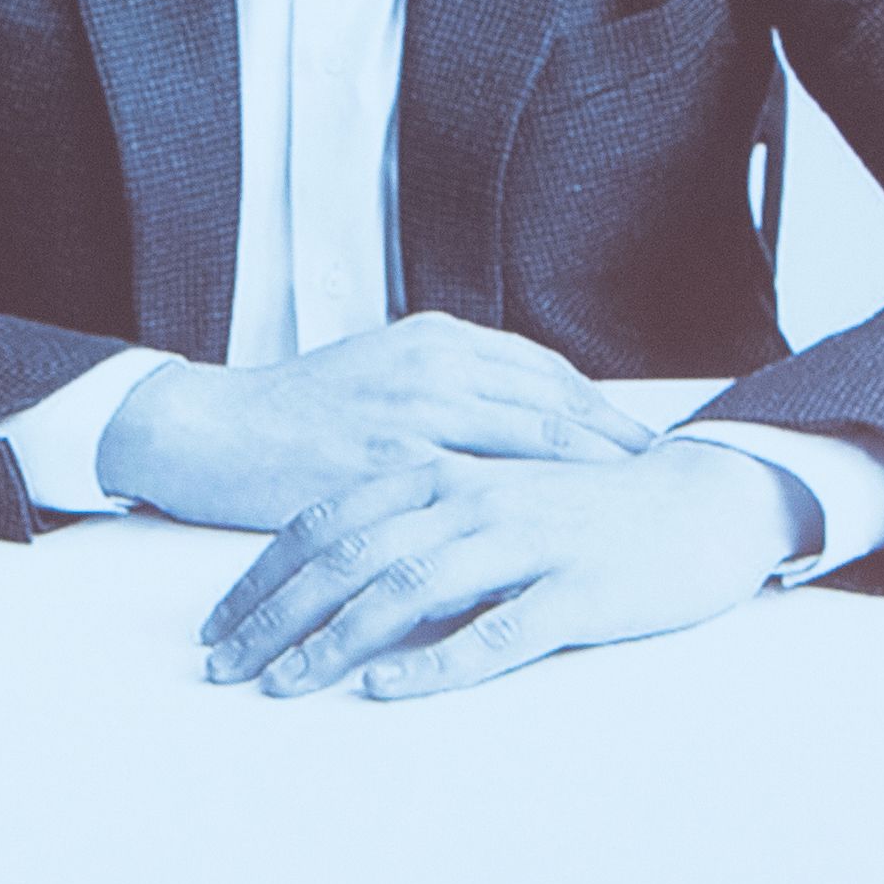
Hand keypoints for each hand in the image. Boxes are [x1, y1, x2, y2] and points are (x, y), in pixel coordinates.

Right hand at [98, 319, 659, 533]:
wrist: (213, 431)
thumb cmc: (294, 415)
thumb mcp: (381, 378)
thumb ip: (446, 393)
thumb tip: (511, 420)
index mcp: (438, 341)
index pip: (545, 373)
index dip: (602, 410)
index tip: (645, 443)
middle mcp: (436, 367)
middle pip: (554, 403)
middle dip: (618, 443)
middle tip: (671, 478)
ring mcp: (414, 413)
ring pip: (528, 441)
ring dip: (591, 475)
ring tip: (639, 510)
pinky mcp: (388, 465)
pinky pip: (473, 493)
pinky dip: (525, 513)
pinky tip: (558, 541)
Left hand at [198, 441, 805, 702]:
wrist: (705, 503)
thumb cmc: (587, 511)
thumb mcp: (489, 499)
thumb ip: (418, 525)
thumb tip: (335, 578)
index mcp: (445, 471)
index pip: (329, 520)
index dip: (263, 575)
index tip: (216, 626)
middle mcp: (475, 497)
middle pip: (350, 556)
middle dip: (275, 616)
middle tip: (223, 669)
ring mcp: (525, 542)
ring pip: (409, 589)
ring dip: (336, 641)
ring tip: (284, 684)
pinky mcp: (575, 589)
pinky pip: (494, 631)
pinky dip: (434, 663)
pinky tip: (386, 690)